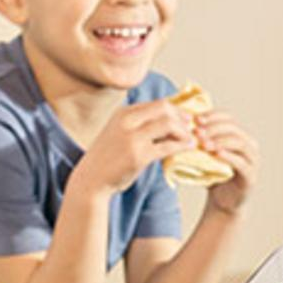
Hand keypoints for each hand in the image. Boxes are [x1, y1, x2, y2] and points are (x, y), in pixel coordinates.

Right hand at [68, 99, 193, 198]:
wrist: (91, 179)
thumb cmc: (108, 158)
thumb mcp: (119, 132)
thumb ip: (139, 125)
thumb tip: (169, 122)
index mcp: (124, 113)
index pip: (158, 103)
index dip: (176, 110)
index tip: (185, 118)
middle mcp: (127, 121)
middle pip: (165, 109)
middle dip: (182, 117)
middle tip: (191, 127)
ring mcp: (132, 138)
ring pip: (168, 125)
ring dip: (183, 131)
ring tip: (190, 139)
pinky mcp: (139, 155)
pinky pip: (167, 146)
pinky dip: (181, 146)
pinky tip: (187, 148)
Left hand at [190, 109, 257, 209]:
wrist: (221, 202)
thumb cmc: (212, 175)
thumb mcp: (204, 154)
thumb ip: (198, 140)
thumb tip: (178, 124)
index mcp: (239, 135)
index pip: (228, 117)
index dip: (213, 115)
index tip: (196, 120)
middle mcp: (249, 145)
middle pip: (234, 128)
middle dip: (214, 128)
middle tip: (197, 133)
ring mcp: (252, 160)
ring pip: (239, 143)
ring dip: (220, 141)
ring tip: (204, 144)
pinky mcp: (250, 176)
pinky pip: (242, 163)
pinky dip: (229, 157)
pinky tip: (216, 155)